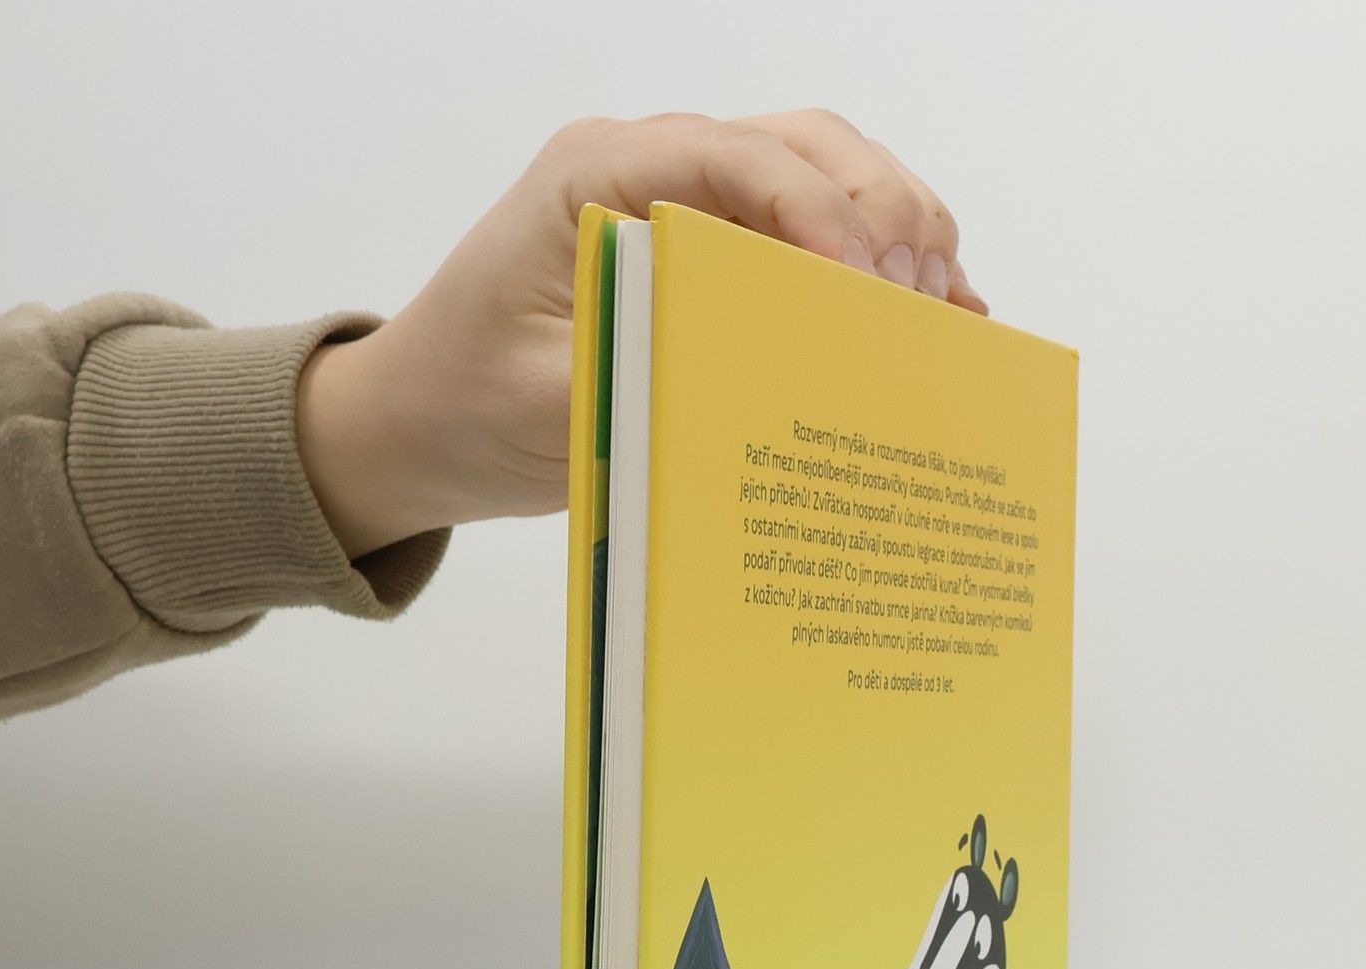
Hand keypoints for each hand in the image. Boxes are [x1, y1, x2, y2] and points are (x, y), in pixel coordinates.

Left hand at [296, 111, 984, 556]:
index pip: (736, 158)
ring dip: (900, 235)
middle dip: (882, 215)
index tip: (869, 292)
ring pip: (831, 180)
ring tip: (943, 314)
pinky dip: (882, 278)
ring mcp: (693, 210)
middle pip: (807, 147)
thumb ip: (642, 375)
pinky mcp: (719, 262)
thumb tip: (755, 379)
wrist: (422, 423)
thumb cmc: (463, 401)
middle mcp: (657, 171)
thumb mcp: (541, 402)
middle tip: (917, 306)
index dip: (819, 215)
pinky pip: (818, 243)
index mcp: (598, 174)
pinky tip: (937, 326)